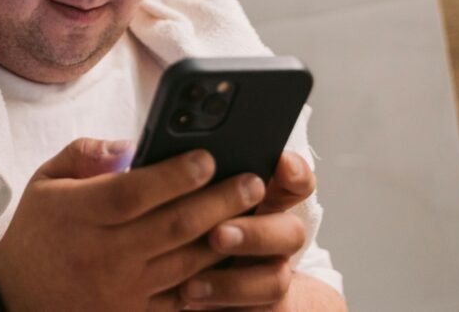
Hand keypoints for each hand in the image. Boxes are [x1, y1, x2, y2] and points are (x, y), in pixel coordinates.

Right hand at [0, 138, 265, 311]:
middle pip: (172, 226)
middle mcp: (102, 254)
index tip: (208, 157)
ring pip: (186, 263)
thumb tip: (129, 144)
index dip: (174, 175)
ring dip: (226, 236)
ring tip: (253, 212)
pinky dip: (212, 278)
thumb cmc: (39, 228)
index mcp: (78, 214)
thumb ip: (85, 154)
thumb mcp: (46, 180)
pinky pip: (183, 298)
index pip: (134, 192)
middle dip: (219, 201)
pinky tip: (234, 255)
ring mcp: (121, 290)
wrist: (16, 297)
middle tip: (252, 180)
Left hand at [178, 150, 316, 309]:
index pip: (295, 182)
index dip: (294, 172)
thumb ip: (189, 185)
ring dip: (234, 284)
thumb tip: (163, 161)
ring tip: (191, 287)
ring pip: (275, 281)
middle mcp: (275, 238)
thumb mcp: (186, 202)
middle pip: (292, 232)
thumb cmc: (185, 230)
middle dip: (255, 233)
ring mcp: (272, 276)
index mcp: (264, 202)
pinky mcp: (263, 309)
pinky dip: (222, 309)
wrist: (198, 287)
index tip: (280, 163)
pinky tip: (188, 304)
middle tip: (217, 234)